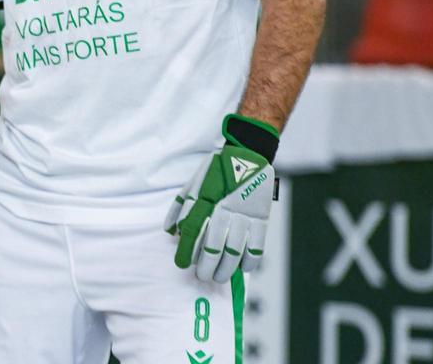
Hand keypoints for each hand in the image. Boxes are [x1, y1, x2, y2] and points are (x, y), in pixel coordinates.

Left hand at [164, 114, 277, 281]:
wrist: (249, 155)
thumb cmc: (218, 171)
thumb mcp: (195, 182)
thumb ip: (181, 206)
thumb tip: (170, 231)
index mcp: (206, 199)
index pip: (192, 230)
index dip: (186, 250)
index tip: (181, 264)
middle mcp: (224, 208)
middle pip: (213, 245)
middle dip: (206, 266)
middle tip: (202, 276)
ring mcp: (245, 214)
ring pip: (234, 250)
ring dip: (226, 268)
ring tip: (218, 277)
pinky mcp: (262, 217)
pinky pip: (257, 245)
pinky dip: (250, 261)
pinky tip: (242, 268)